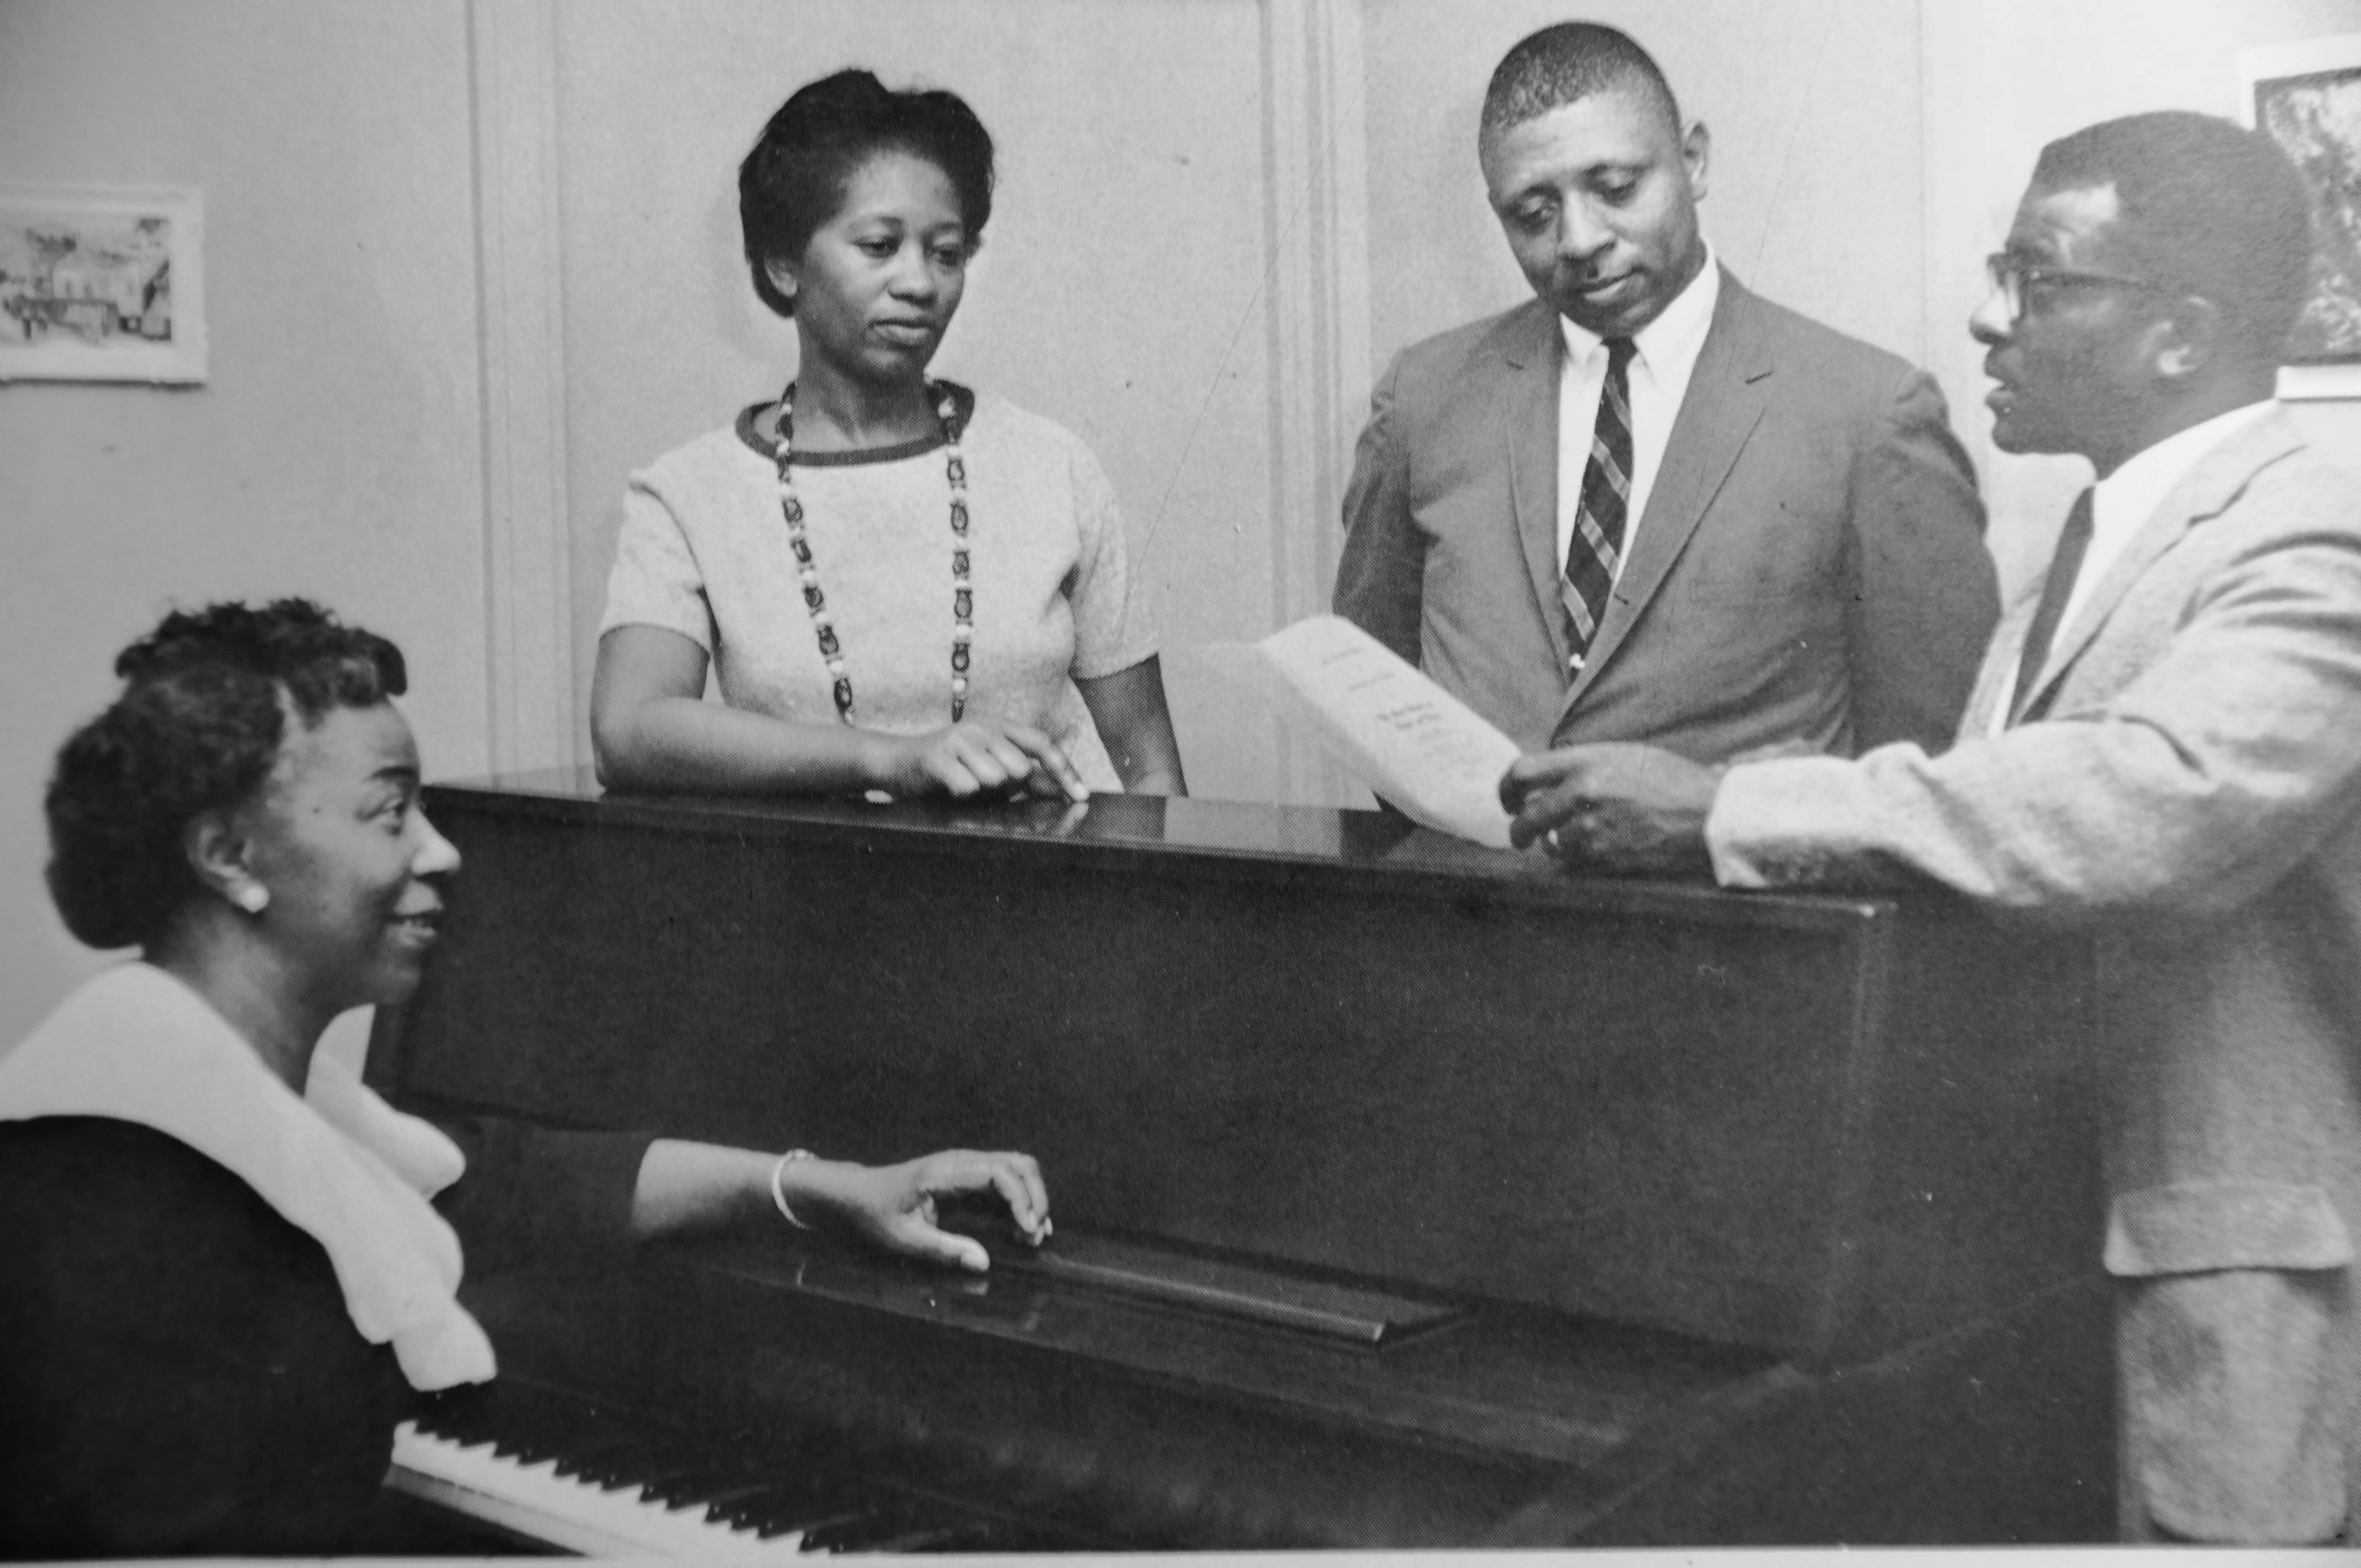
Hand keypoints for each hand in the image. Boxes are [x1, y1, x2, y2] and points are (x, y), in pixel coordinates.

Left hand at [828, 1149, 1051, 1273]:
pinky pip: (1006, 1179)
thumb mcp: (905, 1238)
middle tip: (1037, 1234)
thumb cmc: (878, 1213)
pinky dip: (1022, 1198)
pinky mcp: (970, 1175)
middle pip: (1017, 1163)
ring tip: (1034, 1233)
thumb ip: (944, 1249)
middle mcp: (963, 1161)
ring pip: (1016, 1167)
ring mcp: (968, 1165)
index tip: (1028, 1230)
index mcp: (947, 1171)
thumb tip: (983, 1262)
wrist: (860, 1193)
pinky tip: (1023, 1227)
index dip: (1021, 1198)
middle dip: (1035, 1196)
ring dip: (1032, 1196)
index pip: (999, 1172)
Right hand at [876, 719, 1088, 802]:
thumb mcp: (993, 771)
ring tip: (964, 783)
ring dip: (982, 792)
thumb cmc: (952, 770)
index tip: (1082, 797)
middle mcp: (982, 727)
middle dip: (1009, 788)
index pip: (1043, 745)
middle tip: (985, 786)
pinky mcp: (937, 755)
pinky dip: (962, 794)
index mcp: (1000, 727)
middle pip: (1020, 768)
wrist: (898, 763)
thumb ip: (1028, 780)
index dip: (1065, 770)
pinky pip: (968, 786)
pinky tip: (949, 787)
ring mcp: (959, 738)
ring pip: (995, 779)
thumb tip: (1064, 790)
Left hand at [1499, 742, 1719, 875]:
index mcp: (1587, 761)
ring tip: (1580, 838)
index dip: (1505, 789)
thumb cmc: (1672, 782)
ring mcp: (1593, 827)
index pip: (1522, 771)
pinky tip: (1597, 851)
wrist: (1709, 815)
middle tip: (1521, 836)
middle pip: (1525, 817)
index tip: (1507, 801)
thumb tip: (1545, 783)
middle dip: (1518, 831)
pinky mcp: (1605, 858)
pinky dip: (1577, 860)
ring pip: (1551, 845)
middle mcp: (1583, 792)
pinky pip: (1574, 864)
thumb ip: (1582, 766)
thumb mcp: (1624, 756)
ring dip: (1556, 846)